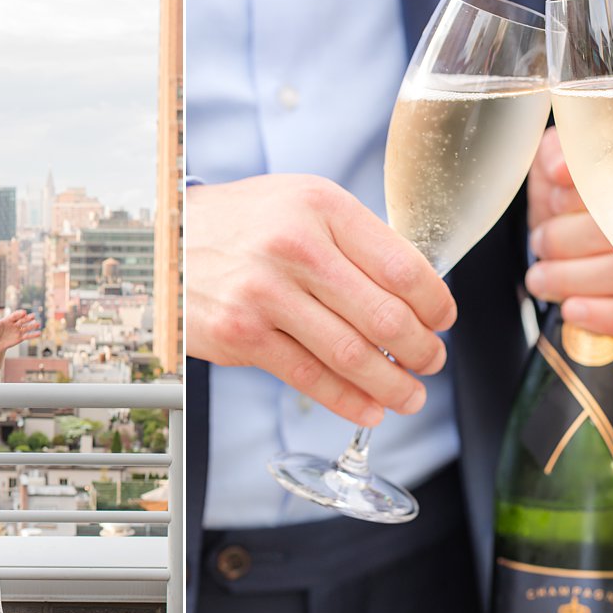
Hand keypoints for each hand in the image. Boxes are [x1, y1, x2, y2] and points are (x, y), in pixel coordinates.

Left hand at [0, 309, 40, 350]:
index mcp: (8, 320)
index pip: (15, 316)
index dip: (19, 314)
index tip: (24, 312)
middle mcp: (15, 324)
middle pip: (22, 320)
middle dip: (28, 318)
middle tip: (33, 316)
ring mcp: (18, 331)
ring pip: (26, 327)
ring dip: (32, 326)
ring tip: (38, 324)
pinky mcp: (20, 338)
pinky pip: (27, 336)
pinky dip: (33, 335)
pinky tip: (39, 333)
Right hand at [186, 174, 455, 426]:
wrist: (169, 238)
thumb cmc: (244, 224)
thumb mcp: (302, 204)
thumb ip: (354, 240)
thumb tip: (415, 293)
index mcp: (322, 207)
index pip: (403, 266)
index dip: (435, 304)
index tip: (442, 320)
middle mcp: (295, 246)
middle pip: (384, 316)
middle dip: (421, 351)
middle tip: (431, 362)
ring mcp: (265, 293)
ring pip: (351, 354)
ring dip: (392, 385)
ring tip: (410, 395)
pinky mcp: (241, 333)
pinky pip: (309, 376)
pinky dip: (347, 400)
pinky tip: (369, 407)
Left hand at [523, 127, 612, 335]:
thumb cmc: (589, 211)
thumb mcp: (571, 176)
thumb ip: (559, 156)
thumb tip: (560, 170)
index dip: (580, 195)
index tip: (551, 205)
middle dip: (567, 241)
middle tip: (540, 245)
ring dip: (571, 279)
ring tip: (541, 278)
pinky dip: (599, 314)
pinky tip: (572, 309)